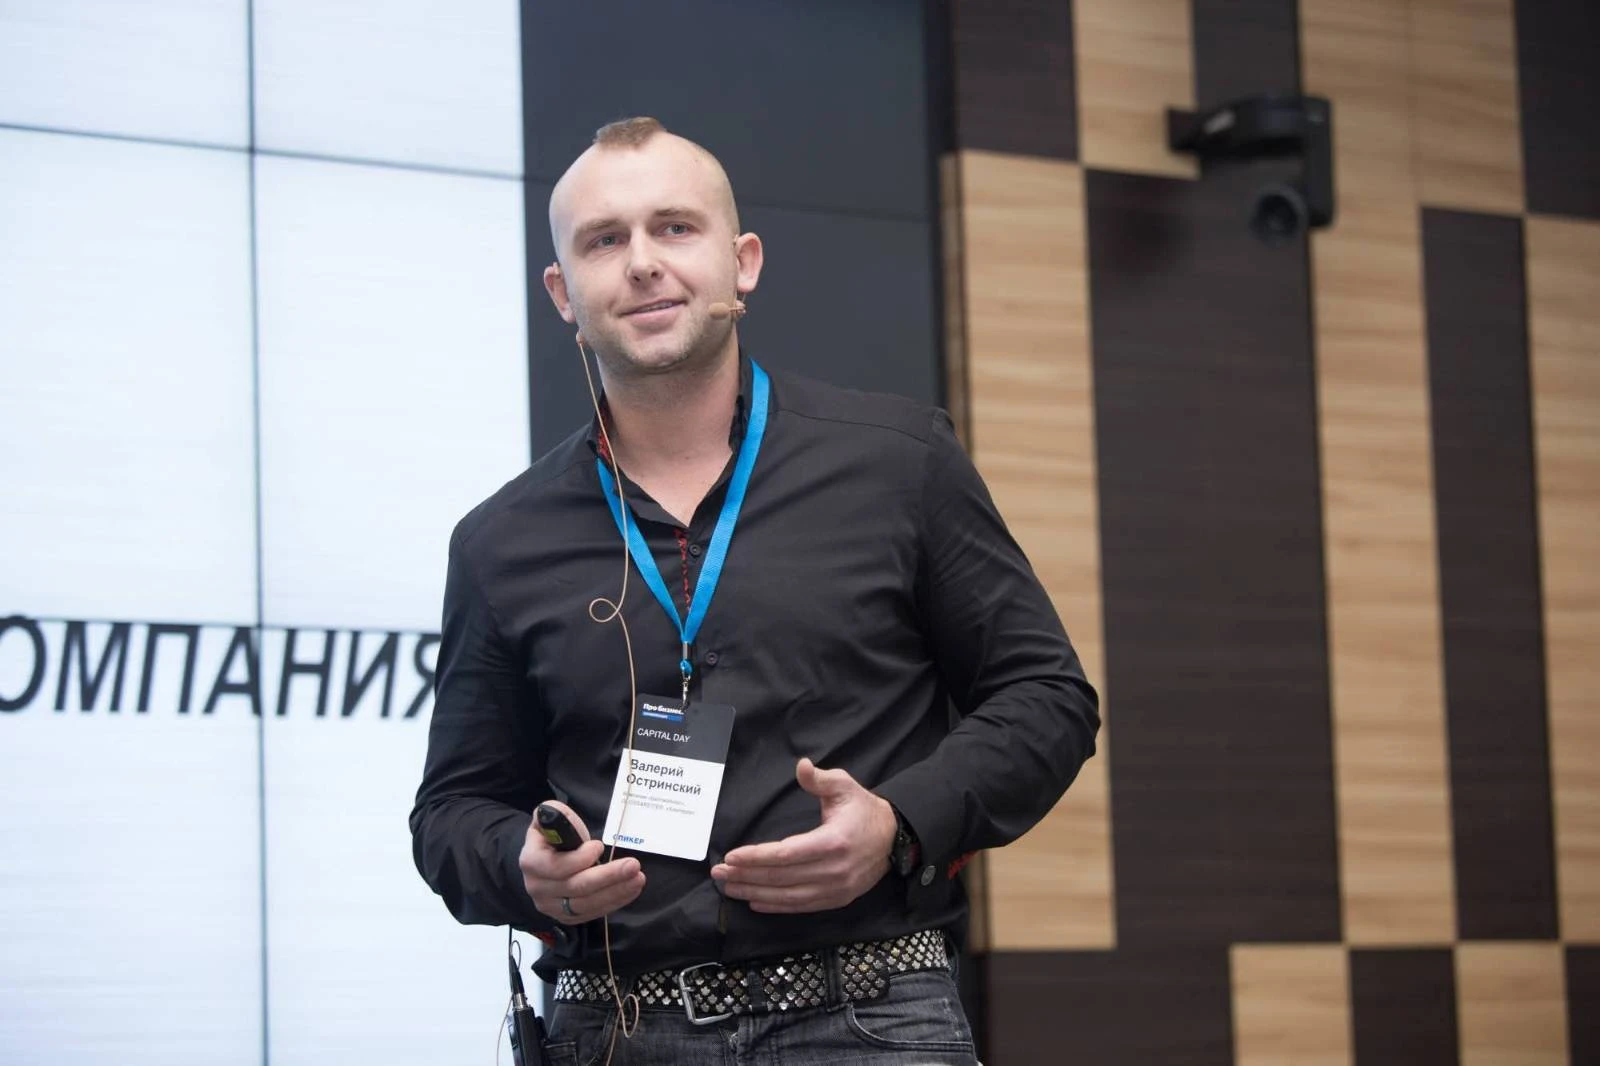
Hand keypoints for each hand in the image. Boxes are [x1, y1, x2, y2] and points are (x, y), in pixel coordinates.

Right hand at [518, 800, 644, 924]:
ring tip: (638, 879)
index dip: (580, 859)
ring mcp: (552, 906)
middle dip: (608, 876)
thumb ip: (556, 814)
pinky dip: (614, 902)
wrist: (543, 861)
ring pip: (587, 904)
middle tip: (633, 865)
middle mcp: (538, 888)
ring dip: (616, 892)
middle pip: (577, 887)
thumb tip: (562, 818)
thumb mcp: (551, 818)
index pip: (556, 866)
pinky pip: (592, 913)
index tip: (600, 846)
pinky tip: (630, 890)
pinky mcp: (567, 917)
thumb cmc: (553, 837)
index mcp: (531, 862)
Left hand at [710, 758, 897, 912]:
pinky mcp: (837, 900)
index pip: (786, 855)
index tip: (731, 856)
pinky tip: (755, 902)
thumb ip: (819, 779)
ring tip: (729, 888)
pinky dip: (776, 906)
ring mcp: (837, 889)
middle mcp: (834, 870)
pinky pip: (801, 907)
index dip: (756, 857)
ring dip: (755, 893)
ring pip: (788, 897)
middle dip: (746, 876)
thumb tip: (801, 765)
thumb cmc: (863, 810)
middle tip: (719, 873)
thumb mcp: (844, 786)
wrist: (894, 838)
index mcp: (834, 842)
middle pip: (781, 878)